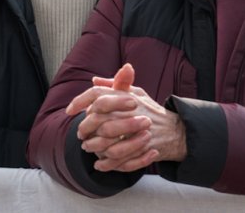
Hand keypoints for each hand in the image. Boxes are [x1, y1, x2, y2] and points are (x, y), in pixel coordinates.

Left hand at [66, 63, 187, 171]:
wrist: (175, 130)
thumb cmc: (150, 111)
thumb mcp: (136, 93)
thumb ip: (116, 85)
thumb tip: (94, 80)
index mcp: (128, 97)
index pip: (99, 95)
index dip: (81, 101)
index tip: (69, 110)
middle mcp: (132, 113)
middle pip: (99, 120)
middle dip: (85, 128)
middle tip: (80, 135)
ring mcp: (138, 132)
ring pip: (107, 142)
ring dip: (94, 147)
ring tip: (88, 148)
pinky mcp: (143, 149)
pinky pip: (119, 159)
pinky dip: (106, 164)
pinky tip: (100, 164)